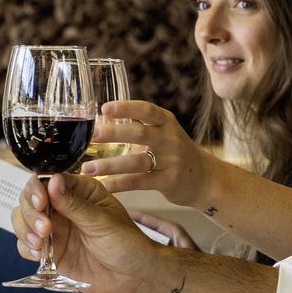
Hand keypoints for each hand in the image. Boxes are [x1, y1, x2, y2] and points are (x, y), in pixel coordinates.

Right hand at [11, 172, 163, 292]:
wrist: (133, 279)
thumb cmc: (127, 245)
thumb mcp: (102, 222)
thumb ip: (74, 204)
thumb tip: (52, 180)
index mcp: (79, 192)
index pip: (47, 180)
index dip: (37, 189)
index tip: (41, 202)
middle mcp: (63, 208)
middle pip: (29, 199)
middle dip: (31, 213)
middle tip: (45, 230)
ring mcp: (55, 230)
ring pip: (23, 221)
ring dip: (25, 230)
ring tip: (40, 244)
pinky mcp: (50, 252)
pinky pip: (26, 245)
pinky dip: (25, 248)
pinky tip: (37, 254)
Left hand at [79, 98, 214, 203]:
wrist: (204, 178)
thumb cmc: (175, 152)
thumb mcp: (163, 132)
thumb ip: (138, 124)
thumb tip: (102, 115)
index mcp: (166, 122)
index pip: (146, 110)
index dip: (126, 108)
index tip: (105, 108)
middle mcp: (170, 139)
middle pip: (140, 134)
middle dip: (114, 134)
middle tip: (92, 135)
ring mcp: (171, 161)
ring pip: (137, 162)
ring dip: (110, 165)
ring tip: (87, 168)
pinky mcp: (169, 182)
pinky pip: (140, 182)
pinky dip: (120, 184)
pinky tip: (103, 184)